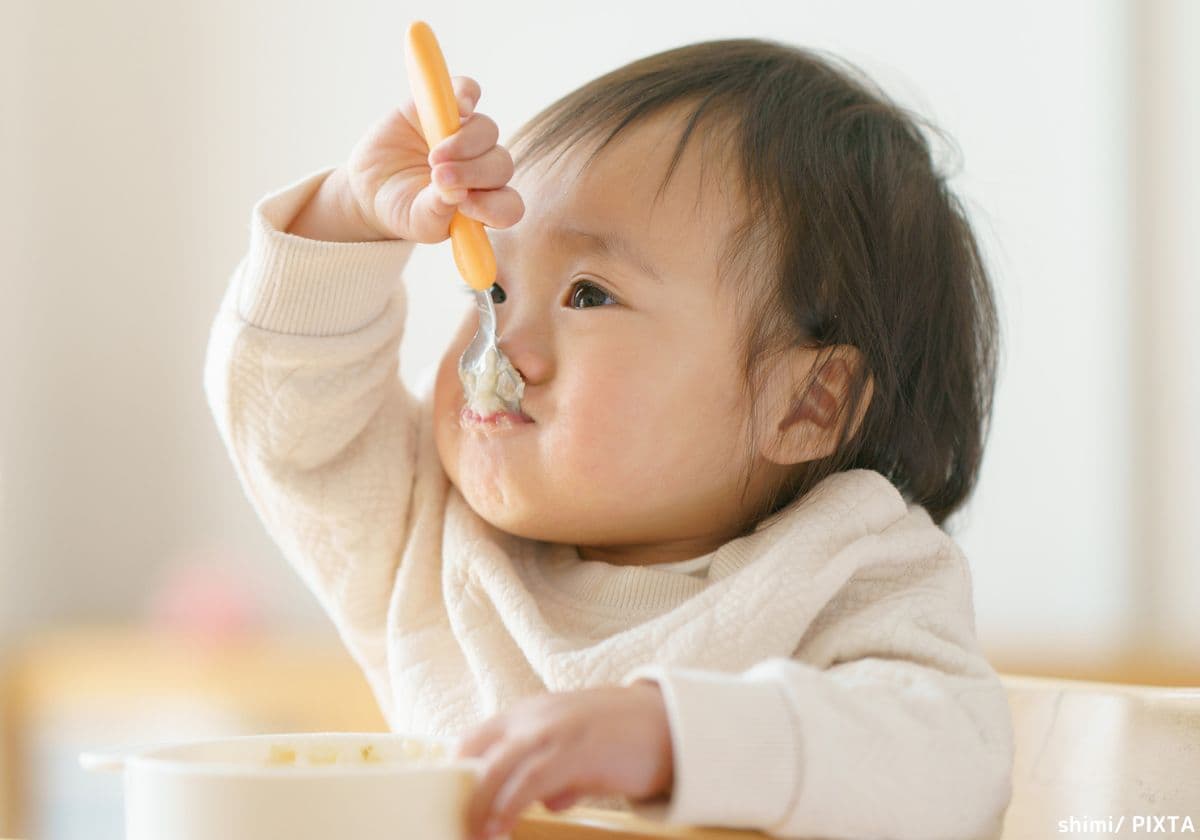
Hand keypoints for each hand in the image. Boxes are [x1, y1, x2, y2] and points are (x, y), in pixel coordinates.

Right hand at [289, 76, 523, 242]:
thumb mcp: (417, 220)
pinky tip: (459, 106)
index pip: (509, 206)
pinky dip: (466, 94)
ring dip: (465, 143)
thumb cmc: (403, 210)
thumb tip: (456, 193)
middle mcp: (484, 169)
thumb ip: (436, 211)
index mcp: (485, 204)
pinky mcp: (446, 106)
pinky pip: (468, 90)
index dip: (493, 206)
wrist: (372, 185)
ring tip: (433, 156)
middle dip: (473, 172)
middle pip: (500, 165)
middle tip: (439, 176)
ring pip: (487, 131)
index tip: (464, 206)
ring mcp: (467, 136)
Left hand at [453, 681, 673, 839]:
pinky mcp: (574, 751)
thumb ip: (559, 772)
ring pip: (498, 767)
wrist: (669, 724)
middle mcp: (535, 716)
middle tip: (462, 826)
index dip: (461, 772)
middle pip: (478, 753)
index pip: (476, 738)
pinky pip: (528, 781)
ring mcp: (554, 730)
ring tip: (479, 835)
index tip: (457, 803)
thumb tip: (548, 802)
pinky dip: (509, 807)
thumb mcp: (579, 751)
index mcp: (530, 712)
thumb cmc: (623, 738)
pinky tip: (503, 827)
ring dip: (482, 805)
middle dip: (465, 793)